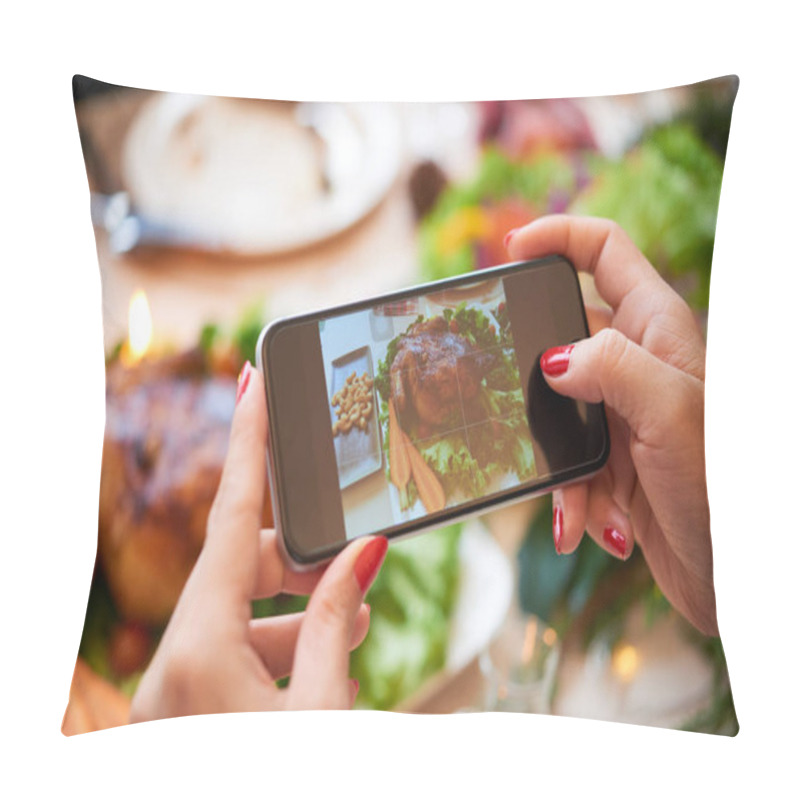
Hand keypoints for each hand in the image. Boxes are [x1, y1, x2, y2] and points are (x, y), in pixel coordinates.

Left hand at [130, 362, 387, 720]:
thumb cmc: (281, 794)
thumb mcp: (321, 710)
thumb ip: (336, 624)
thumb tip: (365, 552)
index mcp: (199, 648)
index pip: (232, 517)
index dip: (249, 440)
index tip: (253, 380)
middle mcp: (175, 658)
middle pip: (241, 566)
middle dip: (302, 558)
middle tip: (355, 555)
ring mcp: (176, 684)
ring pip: (239, 613)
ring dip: (300, 613)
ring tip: (356, 621)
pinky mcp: (188, 706)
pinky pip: (233, 652)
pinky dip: (281, 648)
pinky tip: (326, 665)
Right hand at [507, 215, 717, 635]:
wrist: (736, 577)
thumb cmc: (724, 490)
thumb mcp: (670, 413)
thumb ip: (613, 366)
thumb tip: (552, 357)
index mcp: (660, 330)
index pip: (606, 253)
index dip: (558, 237)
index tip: (511, 248)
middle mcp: (639, 364)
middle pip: (564, 335)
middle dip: (536, 374)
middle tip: (513, 400)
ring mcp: (624, 412)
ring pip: (556, 408)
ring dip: (557, 458)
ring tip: (584, 501)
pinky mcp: (613, 459)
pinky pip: (566, 459)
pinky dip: (570, 494)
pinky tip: (590, 525)